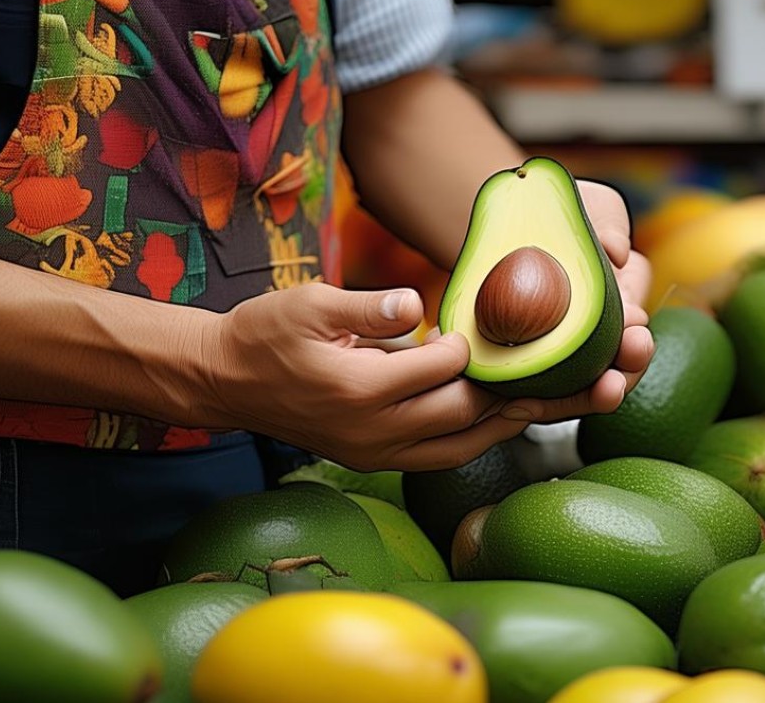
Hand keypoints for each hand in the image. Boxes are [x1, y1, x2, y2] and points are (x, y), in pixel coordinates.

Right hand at [195, 283, 527, 471]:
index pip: (441, 369)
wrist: (225, 381)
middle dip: (499, 389)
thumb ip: (368, 306)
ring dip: (500, 426)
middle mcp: (371, 430)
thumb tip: (417, 305)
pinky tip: (495, 420)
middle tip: (535, 369)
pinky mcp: (372, 461)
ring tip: (539, 404)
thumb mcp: (311, 304)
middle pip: (459, 413)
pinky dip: (471, 441)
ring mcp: (372, 453)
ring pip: (457, 449)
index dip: (466, 346)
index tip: (476, 328)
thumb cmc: (267, 334)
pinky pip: (437, 459)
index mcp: (359, 387)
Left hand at [495, 180, 654, 422]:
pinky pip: (532, 391)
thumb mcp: (591, 207)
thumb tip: (615, 253)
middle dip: (619, 380)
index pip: (633, 330)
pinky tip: (519, 404)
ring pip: (578, 390)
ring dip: (581, 401)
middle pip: (615, 370)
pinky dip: (530, 400)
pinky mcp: (526, 364)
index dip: (634, 340)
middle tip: (613, 384)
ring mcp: (563, 354)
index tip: (633, 332)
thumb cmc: (556, 211)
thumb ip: (608, 225)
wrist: (501, 221)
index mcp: (622, 301)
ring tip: (571, 405)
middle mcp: (598, 335)